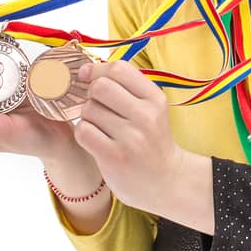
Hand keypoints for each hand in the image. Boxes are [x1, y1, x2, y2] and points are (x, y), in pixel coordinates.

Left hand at [72, 59, 187, 215]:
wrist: (166, 181)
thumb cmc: (151, 140)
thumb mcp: (150, 108)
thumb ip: (125, 87)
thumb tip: (85, 69)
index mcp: (155, 98)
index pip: (118, 69)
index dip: (98, 71)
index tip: (90, 78)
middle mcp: (146, 116)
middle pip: (100, 87)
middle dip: (91, 94)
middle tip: (96, 106)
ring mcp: (131, 138)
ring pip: (89, 109)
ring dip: (87, 116)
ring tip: (99, 127)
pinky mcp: (114, 157)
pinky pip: (83, 131)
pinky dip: (83, 133)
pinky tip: (94, 139)